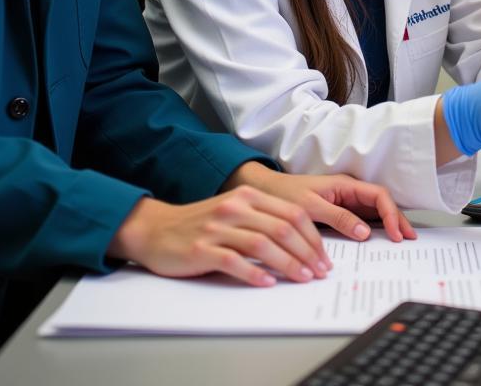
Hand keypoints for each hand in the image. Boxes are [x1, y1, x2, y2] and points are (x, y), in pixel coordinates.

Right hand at [107, 187, 332, 286]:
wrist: (156, 228)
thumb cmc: (200, 224)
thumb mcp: (235, 210)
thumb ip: (264, 219)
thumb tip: (302, 243)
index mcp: (248, 196)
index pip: (292, 213)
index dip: (313, 237)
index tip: (324, 257)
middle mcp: (236, 207)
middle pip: (282, 228)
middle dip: (307, 252)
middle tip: (320, 271)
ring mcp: (218, 228)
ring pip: (263, 245)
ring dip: (288, 264)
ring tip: (302, 278)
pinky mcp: (202, 249)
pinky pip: (234, 262)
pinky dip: (254, 274)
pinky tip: (268, 284)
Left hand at [232, 163, 416, 243]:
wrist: (266, 193)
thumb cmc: (285, 195)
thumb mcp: (310, 207)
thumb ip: (338, 217)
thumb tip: (364, 232)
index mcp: (345, 184)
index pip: (378, 195)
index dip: (390, 214)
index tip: (396, 233)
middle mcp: (349, 191)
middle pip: (381, 203)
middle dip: (397, 219)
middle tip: (410, 238)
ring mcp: (345, 201)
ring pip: (374, 211)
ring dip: (389, 223)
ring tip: (402, 240)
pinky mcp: (340, 211)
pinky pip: (363, 219)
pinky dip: (375, 228)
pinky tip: (381, 240)